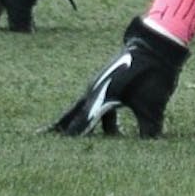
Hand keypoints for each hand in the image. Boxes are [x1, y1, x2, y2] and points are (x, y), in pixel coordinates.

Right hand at [50, 17, 188, 137]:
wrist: (156, 45)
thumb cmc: (152, 75)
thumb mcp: (152, 107)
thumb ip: (148, 129)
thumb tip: (149, 145)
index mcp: (100, 98)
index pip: (80, 125)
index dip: (69, 139)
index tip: (51, 150)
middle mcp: (94, 91)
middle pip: (72, 115)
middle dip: (60, 127)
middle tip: (38, 136)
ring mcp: (100, 85)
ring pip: (85, 109)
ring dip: (83, 125)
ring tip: (73, 138)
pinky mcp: (110, 82)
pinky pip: (98, 103)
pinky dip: (100, 119)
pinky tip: (106, 129)